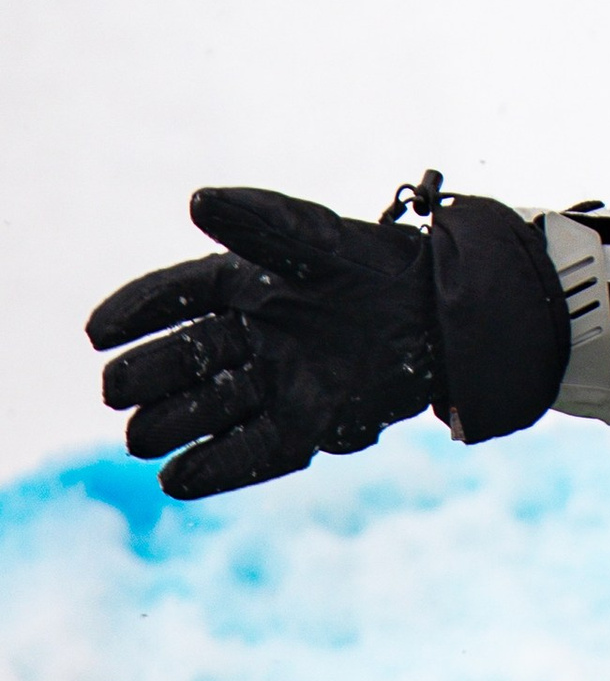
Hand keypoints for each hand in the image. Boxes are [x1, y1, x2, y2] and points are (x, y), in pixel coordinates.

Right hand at [88, 185, 439, 498]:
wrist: (443, 315)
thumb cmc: (376, 264)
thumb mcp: (318, 238)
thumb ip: (259, 222)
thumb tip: (196, 200)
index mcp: (244, 286)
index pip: (175, 296)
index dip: (134, 312)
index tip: (96, 333)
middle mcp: (251, 337)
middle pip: (184, 360)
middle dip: (146, 377)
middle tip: (115, 391)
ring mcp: (276, 383)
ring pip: (211, 409)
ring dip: (173, 425)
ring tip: (139, 439)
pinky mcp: (307, 424)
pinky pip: (253, 450)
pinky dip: (217, 467)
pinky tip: (178, 480)